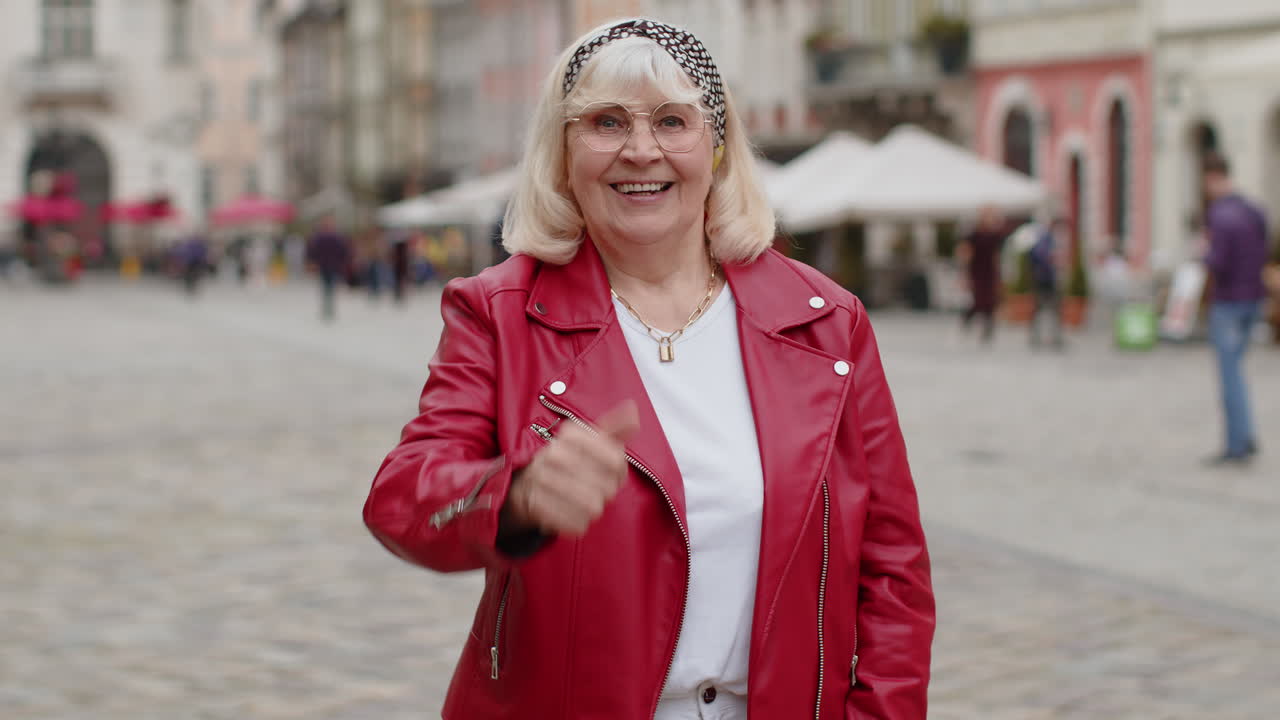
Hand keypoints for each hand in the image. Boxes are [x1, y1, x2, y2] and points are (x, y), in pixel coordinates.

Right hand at [504, 402, 639, 536]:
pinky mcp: (536, 505)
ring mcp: (542, 479)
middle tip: (597, 489)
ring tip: (585, 501)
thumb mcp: (589, 440)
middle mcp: (553, 453)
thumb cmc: (569, 459)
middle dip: (607, 492)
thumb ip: (614, 427)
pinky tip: (572, 512)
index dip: (621, 472)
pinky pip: (576, 522)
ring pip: (593, 506)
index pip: (617, 461)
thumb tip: (632, 409)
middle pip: (607, 487)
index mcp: (570, 434)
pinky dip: (579, 522)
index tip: (614, 473)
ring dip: (593, 508)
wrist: (526, 482)